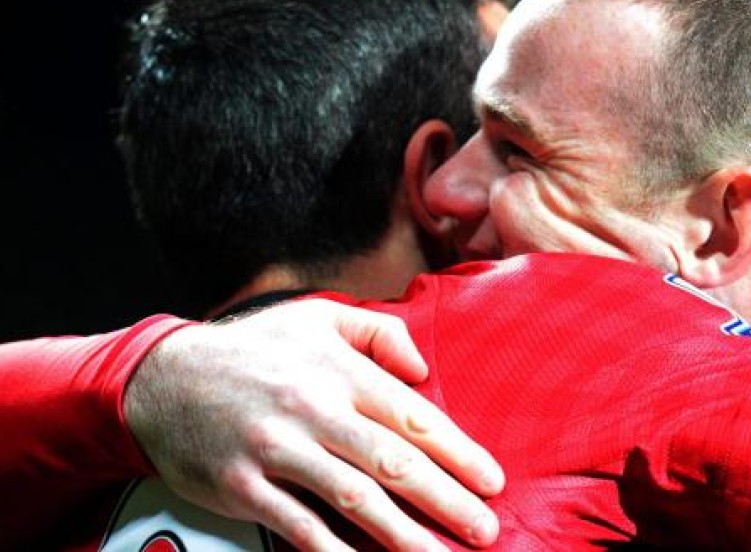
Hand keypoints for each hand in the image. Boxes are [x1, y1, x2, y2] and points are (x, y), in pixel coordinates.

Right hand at [124, 298, 503, 550]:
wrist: (164, 378)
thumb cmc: (253, 349)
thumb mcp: (318, 316)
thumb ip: (378, 332)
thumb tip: (421, 368)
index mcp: (339, 371)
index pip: (412, 417)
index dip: (458, 453)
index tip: (491, 480)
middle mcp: (314, 410)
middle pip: (394, 463)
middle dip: (447, 500)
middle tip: (484, 528)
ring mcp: (278, 450)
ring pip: (355, 498)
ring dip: (404, 534)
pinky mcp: (244, 485)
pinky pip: (298, 526)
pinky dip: (335, 551)